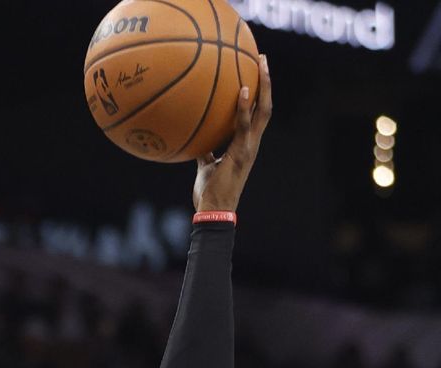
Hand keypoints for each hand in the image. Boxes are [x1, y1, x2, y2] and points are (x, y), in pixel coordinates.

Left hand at [193, 54, 272, 212]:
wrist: (214, 210)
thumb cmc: (210, 192)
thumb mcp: (207, 167)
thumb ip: (207, 151)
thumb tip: (199, 140)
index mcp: (245, 145)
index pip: (256, 115)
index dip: (258, 94)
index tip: (255, 73)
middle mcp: (251, 143)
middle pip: (265, 107)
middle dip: (266, 82)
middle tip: (263, 58)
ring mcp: (249, 147)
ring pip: (263, 111)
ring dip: (264, 86)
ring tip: (261, 63)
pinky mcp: (242, 152)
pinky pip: (243, 125)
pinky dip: (244, 107)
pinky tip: (242, 89)